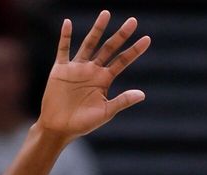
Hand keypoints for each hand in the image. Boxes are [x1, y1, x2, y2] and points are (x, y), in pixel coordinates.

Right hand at [38, 10, 150, 139]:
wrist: (58, 128)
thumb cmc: (82, 123)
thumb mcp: (106, 112)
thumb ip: (122, 101)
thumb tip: (143, 94)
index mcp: (104, 80)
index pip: (122, 61)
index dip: (134, 50)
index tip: (147, 39)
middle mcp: (92, 70)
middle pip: (108, 48)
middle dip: (121, 36)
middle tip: (133, 21)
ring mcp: (76, 68)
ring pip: (89, 44)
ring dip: (97, 30)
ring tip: (106, 14)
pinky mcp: (60, 70)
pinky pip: (63, 50)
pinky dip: (65, 37)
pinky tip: (68, 23)